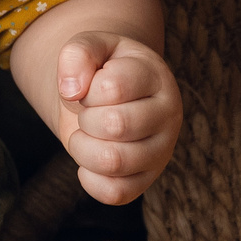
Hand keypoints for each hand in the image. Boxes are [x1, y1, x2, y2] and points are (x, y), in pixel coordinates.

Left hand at [52, 34, 180, 206]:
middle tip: (88, 112)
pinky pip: (115, 194)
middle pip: (115, 125)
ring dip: (82, 148)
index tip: (90, 87)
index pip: (113, 87)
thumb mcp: (89, 47)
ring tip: (87, 135)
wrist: (110, 95)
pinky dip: (89, 179)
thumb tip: (72, 90)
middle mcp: (168, 115)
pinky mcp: (146, 179)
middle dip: (85, 118)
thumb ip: (77, 54)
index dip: (86, 89)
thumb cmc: (101, 69)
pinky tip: (88, 159)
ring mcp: (161, 151)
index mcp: (155, 77)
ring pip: (113, 162)